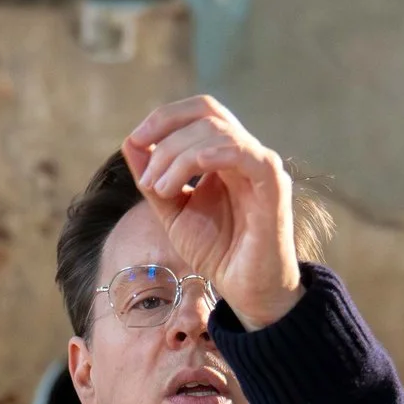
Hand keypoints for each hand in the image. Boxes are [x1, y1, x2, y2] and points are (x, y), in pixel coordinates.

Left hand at [123, 96, 304, 330]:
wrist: (246, 291)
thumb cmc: (218, 253)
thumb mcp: (173, 212)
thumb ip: (153, 180)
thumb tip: (130, 142)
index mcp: (224, 155)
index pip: (199, 112)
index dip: (165, 117)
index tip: (136, 140)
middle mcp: (245, 154)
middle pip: (207, 112)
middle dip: (167, 131)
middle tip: (147, 175)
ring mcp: (261, 166)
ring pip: (218, 132)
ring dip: (178, 156)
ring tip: (161, 189)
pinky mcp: (273, 184)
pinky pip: (243, 153)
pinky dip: (210, 155)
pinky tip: (187, 177)